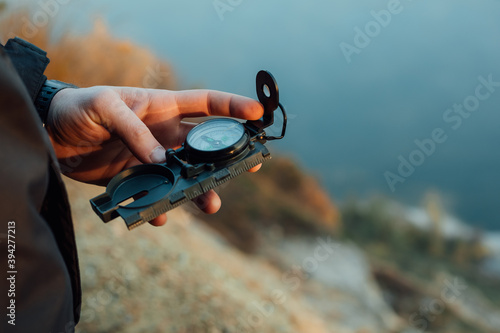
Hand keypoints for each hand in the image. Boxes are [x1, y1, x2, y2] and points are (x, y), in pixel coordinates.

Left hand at [46, 86, 263, 225]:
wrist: (50, 133)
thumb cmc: (78, 108)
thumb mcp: (104, 107)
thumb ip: (134, 130)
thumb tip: (162, 161)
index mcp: (162, 108)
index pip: (206, 104)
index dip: (233, 107)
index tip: (258, 115)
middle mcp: (164, 134)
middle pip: (205, 146)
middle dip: (229, 155)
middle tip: (251, 166)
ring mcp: (152, 158)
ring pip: (186, 176)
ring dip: (200, 190)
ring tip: (211, 204)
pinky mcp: (136, 180)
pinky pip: (156, 196)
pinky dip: (160, 208)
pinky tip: (160, 216)